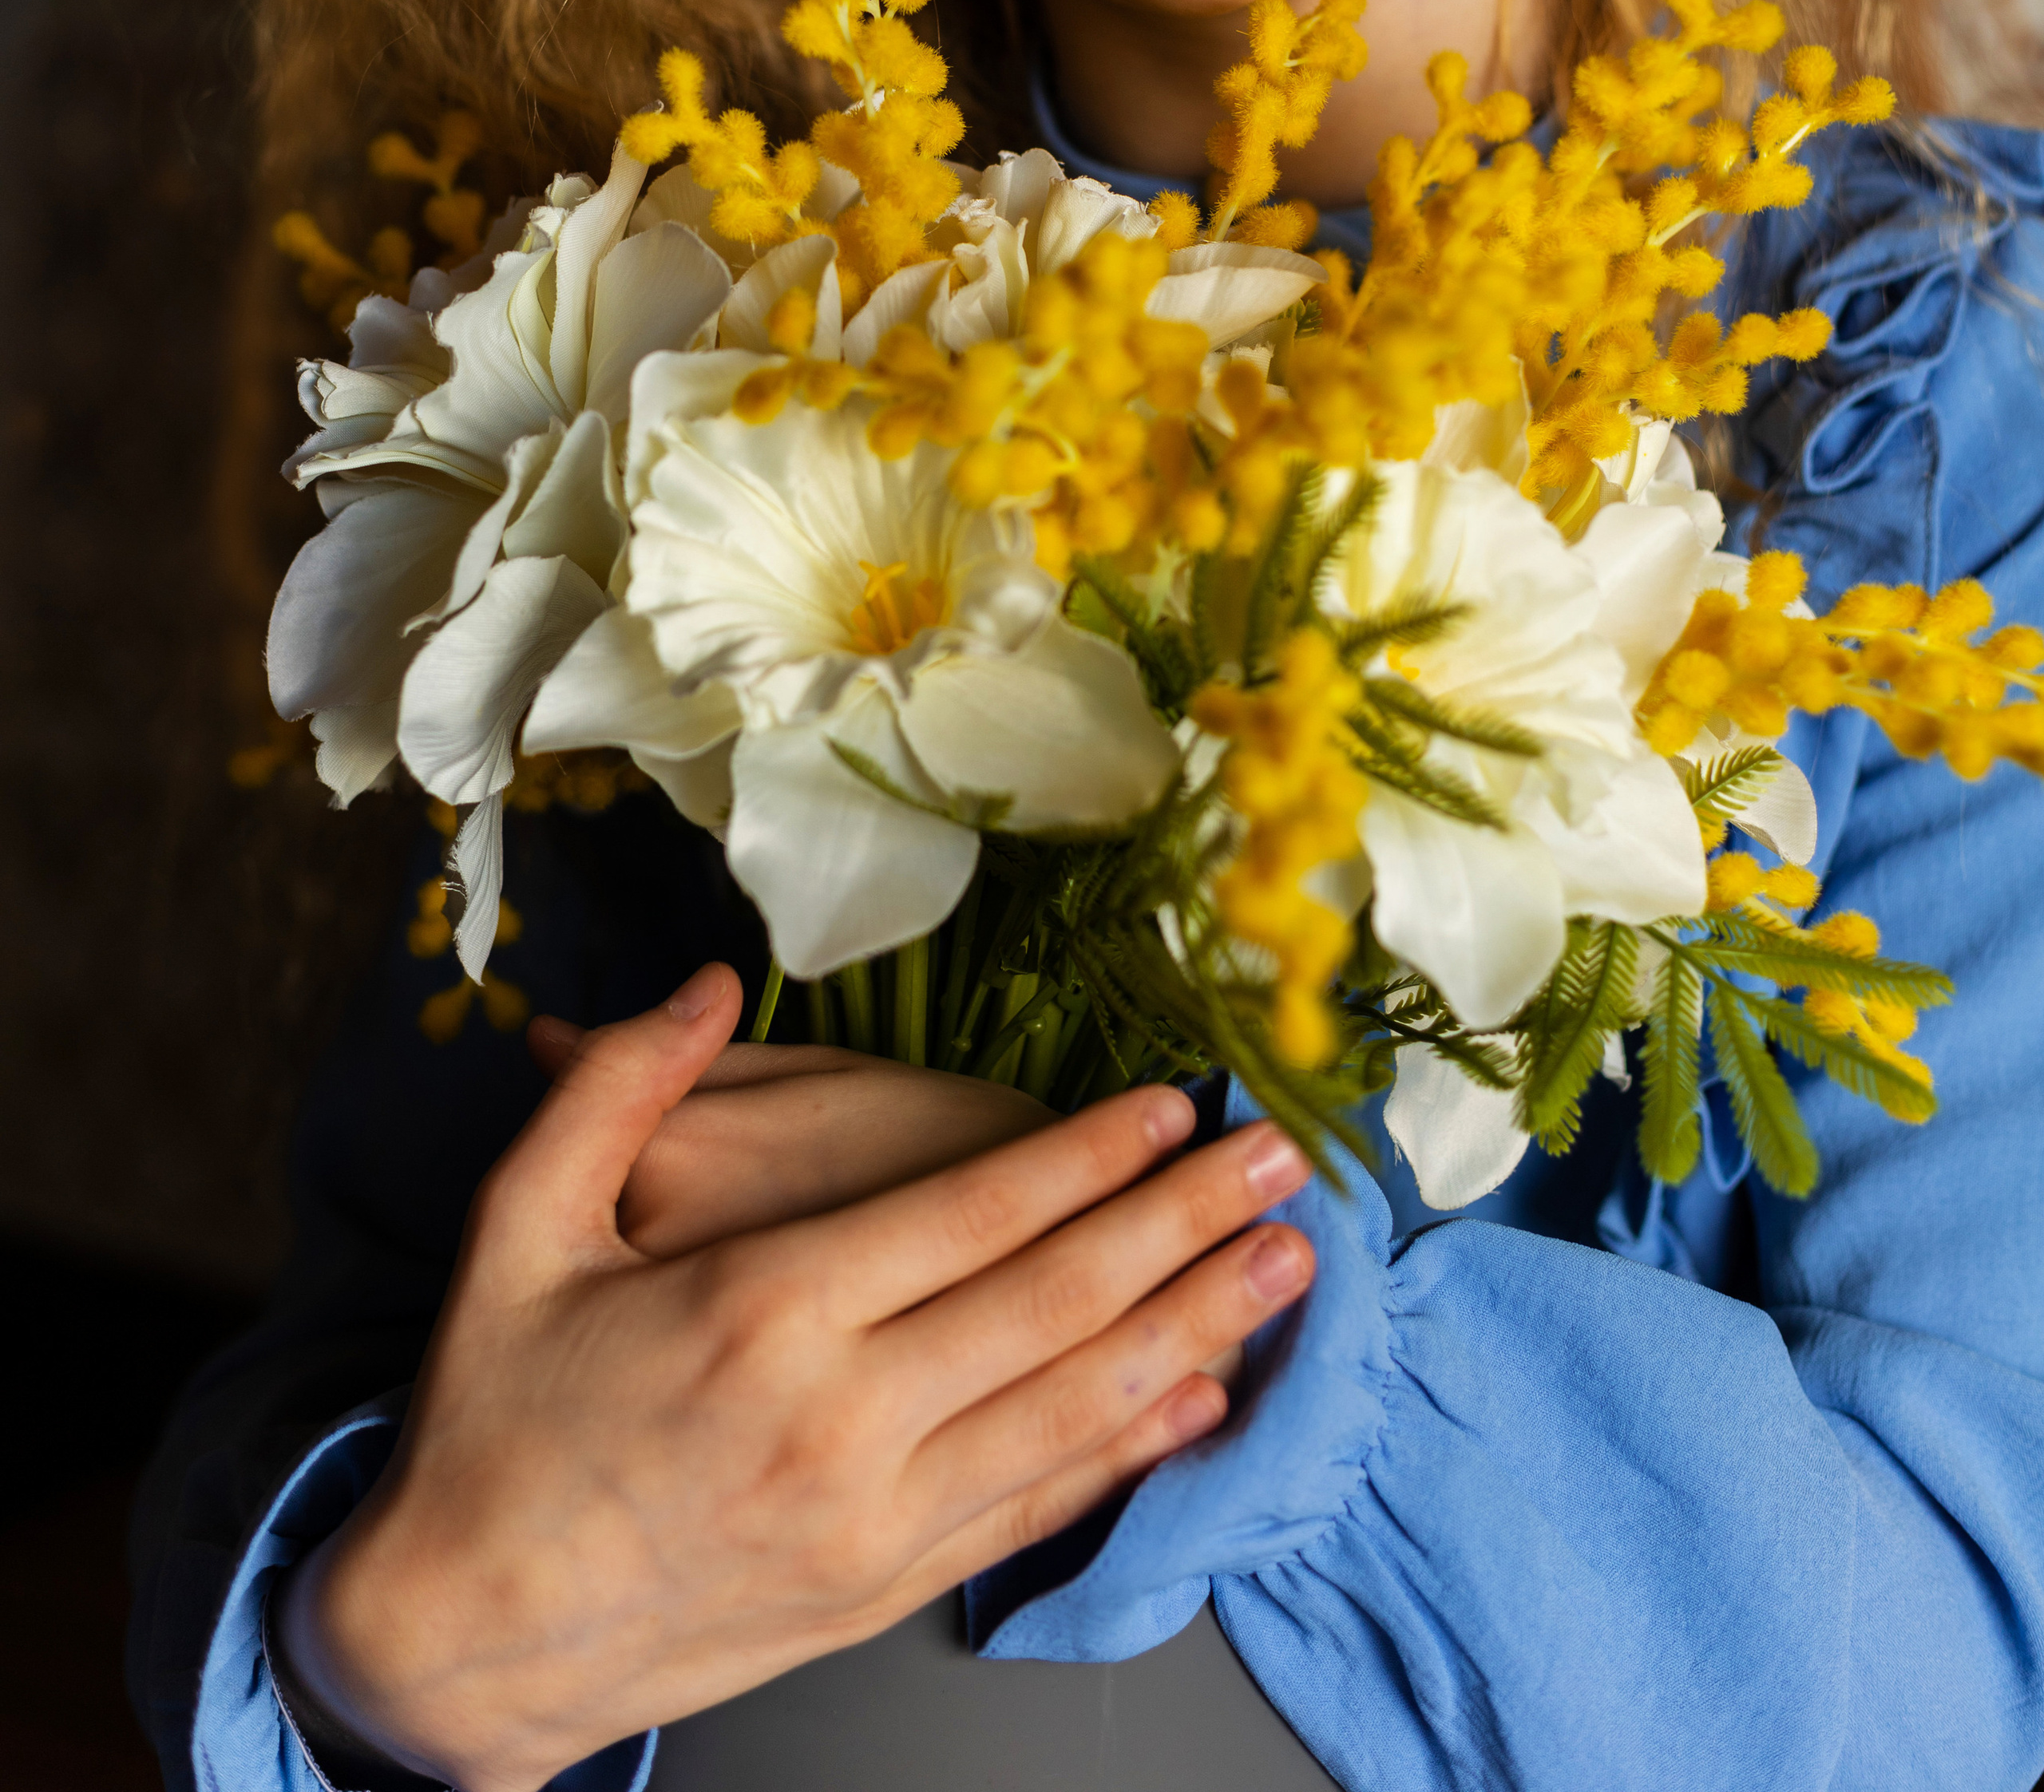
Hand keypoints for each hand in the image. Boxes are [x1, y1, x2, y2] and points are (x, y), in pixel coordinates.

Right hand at [275, 965, 1314, 1791]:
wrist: (459, 1644)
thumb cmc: (490, 1420)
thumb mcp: (517, 1228)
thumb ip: (614, 1087)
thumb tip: (705, 982)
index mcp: (760, 1310)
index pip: (972, 1217)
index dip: (1089, 1155)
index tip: (1175, 1102)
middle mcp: (840, 1420)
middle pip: (1055, 1305)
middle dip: (1184, 1224)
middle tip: (1286, 1162)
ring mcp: (873, 1518)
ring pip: (1072, 1410)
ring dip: (1194, 1329)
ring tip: (1286, 1268)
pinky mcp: (882, 1587)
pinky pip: (1035, 1507)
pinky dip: (1129, 1451)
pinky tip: (1198, 1401)